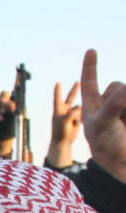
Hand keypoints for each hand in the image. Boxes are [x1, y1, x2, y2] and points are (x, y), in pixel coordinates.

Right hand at [0, 92, 15, 156]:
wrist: (2, 138)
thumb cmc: (12, 128)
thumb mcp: (16, 120)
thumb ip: (15, 111)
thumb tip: (13, 105)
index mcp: (14, 102)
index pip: (15, 92)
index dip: (15, 88)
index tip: (14, 93)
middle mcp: (4, 102)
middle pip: (3, 94)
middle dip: (3, 100)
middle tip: (4, 108)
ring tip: (0, 119)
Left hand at [45, 80, 81, 167]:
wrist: (63, 141)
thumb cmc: (60, 131)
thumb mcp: (65, 121)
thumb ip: (72, 113)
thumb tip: (80, 107)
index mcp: (58, 109)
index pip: (58, 97)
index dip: (58, 90)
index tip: (58, 82)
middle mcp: (64, 110)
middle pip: (70, 97)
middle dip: (75, 90)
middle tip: (78, 82)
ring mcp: (71, 114)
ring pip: (79, 109)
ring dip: (78, 114)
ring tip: (74, 121)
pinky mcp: (77, 119)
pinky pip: (81, 115)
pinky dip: (80, 119)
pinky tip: (77, 125)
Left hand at [81, 49, 125, 181]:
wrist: (123, 162)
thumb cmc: (107, 145)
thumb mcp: (104, 124)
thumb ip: (113, 104)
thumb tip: (125, 90)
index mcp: (92, 105)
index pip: (90, 81)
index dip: (90, 66)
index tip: (91, 51)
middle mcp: (106, 103)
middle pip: (118, 85)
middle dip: (122, 98)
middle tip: (120, 119)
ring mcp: (122, 107)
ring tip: (124, 123)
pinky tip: (125, 122)